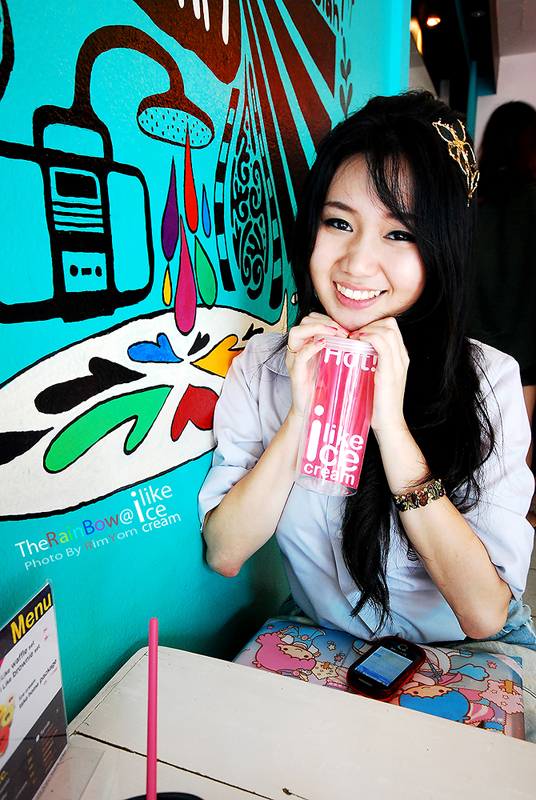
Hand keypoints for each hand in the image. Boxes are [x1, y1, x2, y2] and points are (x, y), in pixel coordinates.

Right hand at [286, 313, 348, 417]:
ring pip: (296, 333)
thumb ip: (337, 348)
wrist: (314, 409)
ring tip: (333, 334)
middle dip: (324, 321)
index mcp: (307, 344)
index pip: (312, 319)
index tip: (344, 328)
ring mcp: (294, 359)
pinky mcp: (295, 372)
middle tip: (341, 331)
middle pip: (304, 321)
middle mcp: (298, 349)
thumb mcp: (331, 362)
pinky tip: (323, 344)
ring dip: (316, 328)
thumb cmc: (324, 386)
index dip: (328, 319)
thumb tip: (356, 336)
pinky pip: (299, 355)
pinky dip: (311, 347)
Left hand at [349, 317, 408, 435]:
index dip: (373, 325)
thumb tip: (353, 356)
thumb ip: (370, 366)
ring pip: (387, 330)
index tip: (356, 335)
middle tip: (354, 336)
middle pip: (391, 324)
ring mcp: (398, 364)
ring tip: (353, 338)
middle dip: (370, 324)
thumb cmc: (378, 405)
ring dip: (367, 329)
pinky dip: (369, 337)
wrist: (389, 423)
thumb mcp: (375, 379)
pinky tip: (358, 341)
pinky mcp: (390, 372)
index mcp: (400, 358)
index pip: (391, 328)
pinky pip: (382, 344)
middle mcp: (402, 358)